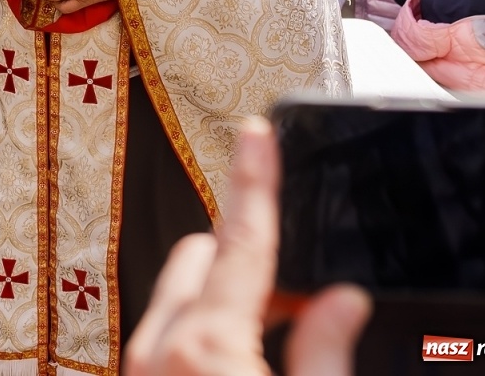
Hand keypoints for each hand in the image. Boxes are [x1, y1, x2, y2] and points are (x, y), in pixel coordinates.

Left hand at [124, 119, 371, 375]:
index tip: (256, 133)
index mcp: (206, 347)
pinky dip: (206, 326)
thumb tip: (342, 300)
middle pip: (201, 258)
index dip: (254, 180)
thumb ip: (325, 352)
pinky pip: (169, 331)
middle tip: (301, 290)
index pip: (239, 241)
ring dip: (226, 294)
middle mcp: (159, 350)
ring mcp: (141, 369)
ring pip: (181, 294)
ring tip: (281, 329)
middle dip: (245, 254)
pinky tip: (246, 355)